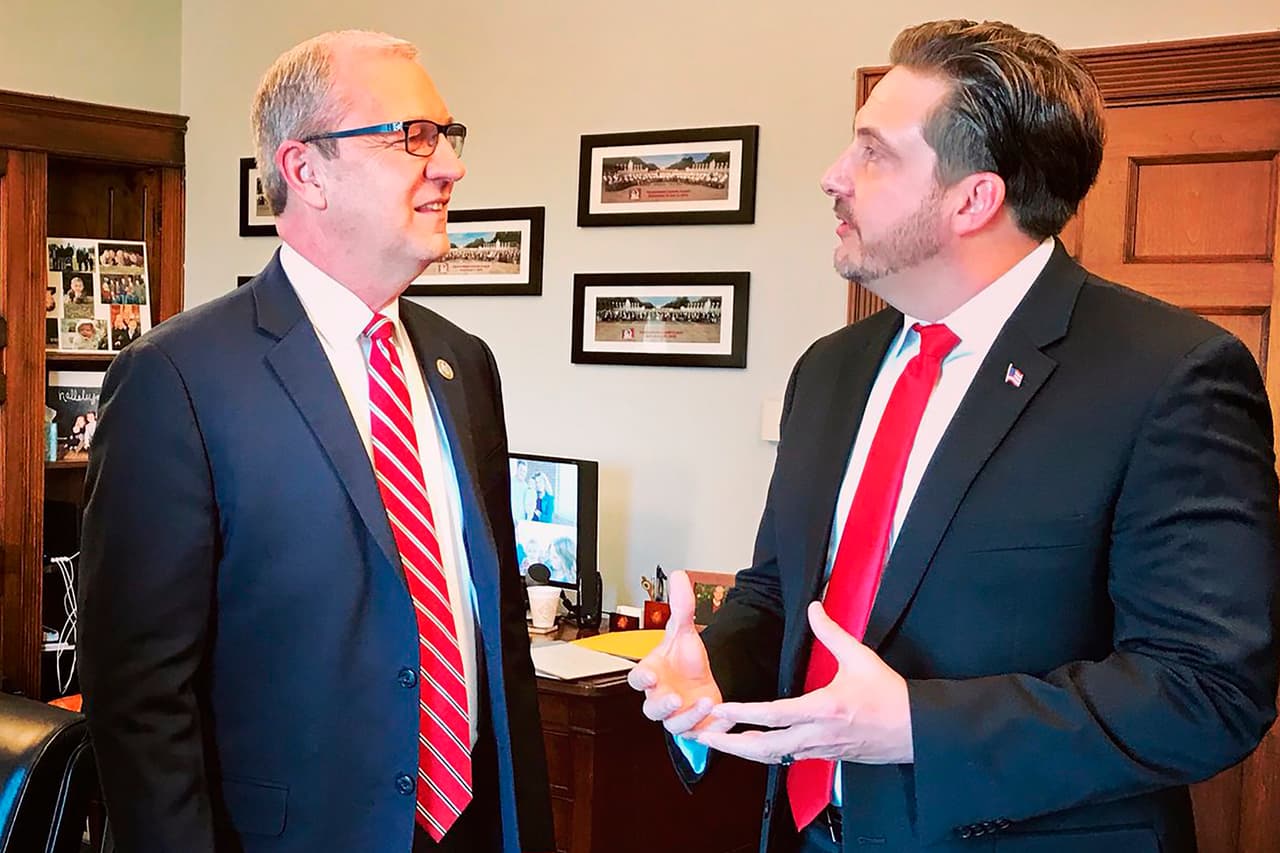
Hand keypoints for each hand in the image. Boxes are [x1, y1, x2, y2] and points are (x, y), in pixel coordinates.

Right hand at [627, 571, 729, 736]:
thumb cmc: (685, 660)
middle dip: (662, 705)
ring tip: (705, 702)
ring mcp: (676, 716)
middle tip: (675, 698)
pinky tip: (721, 718)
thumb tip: (678, 575)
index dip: (641, 679)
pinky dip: (709, 729)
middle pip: (651, 709)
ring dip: (688, 716)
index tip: (650, 675)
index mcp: (652, 674)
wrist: (703, 680)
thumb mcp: (685, 631)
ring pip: (674, 725)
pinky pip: (697, 735)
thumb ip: (681, 606)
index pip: (636, 679)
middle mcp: (660, 697)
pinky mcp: (694, 728)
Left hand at [693, 601, 912, 764]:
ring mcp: (822, 750)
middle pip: (766, 748)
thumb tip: (813, 607)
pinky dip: (768, 754)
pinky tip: (755, 748)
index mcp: (824, 710)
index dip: (742, 715)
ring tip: (721, 745)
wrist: (919, 731)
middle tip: (705, 738)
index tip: (719, 710)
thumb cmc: (891, 696)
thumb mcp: (861, 658)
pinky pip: (791, 758)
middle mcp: (818, 735)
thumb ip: (832, 632)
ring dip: (746, 753)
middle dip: (732, 746)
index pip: (774, 715)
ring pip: (776, 757)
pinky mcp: (828, 757)